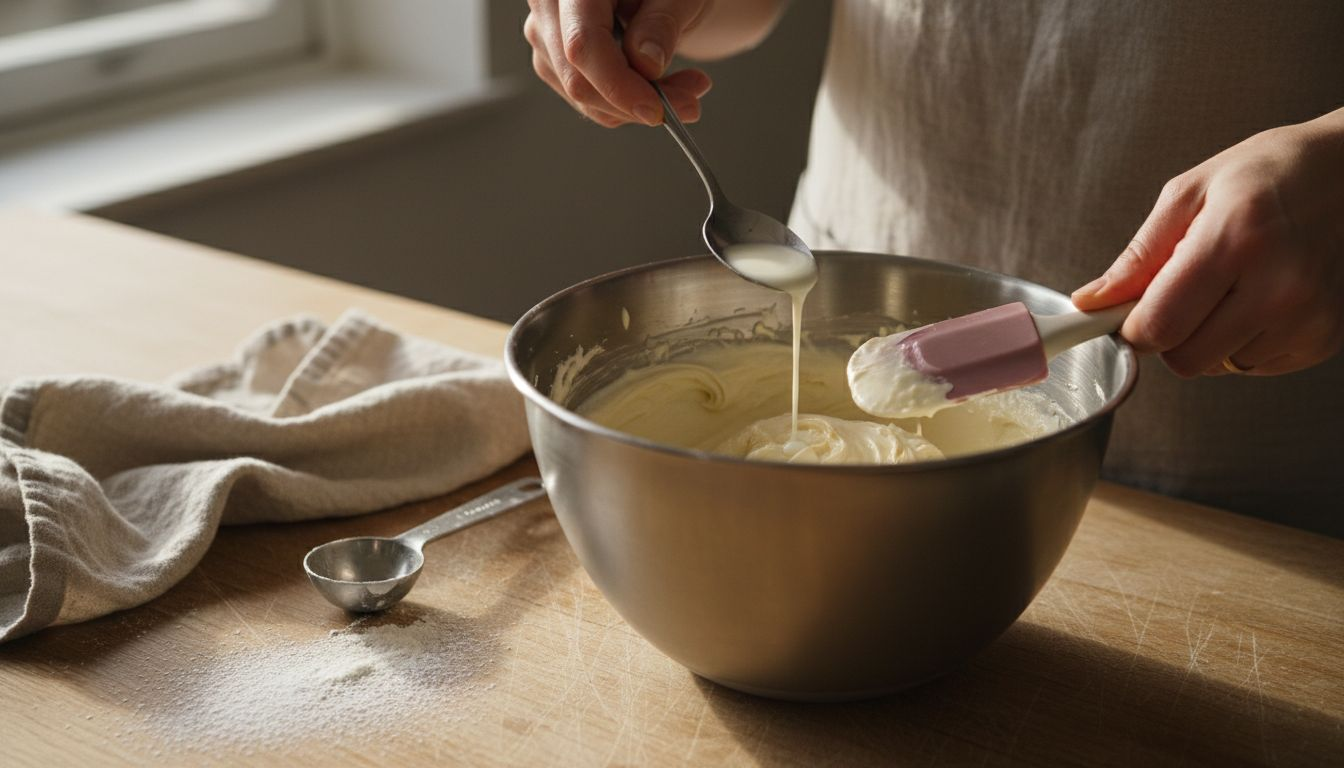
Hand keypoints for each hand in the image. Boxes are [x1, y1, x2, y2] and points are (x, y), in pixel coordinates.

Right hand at [524, 0, 714, 126]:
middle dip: (634, 102)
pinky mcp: (554, 60)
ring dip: (635, 106)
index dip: (618, 84)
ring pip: (582, 96)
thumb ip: (661, 22)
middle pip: (578, 78)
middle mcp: (548, 5)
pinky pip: (586, 100)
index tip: (656, 109)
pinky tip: (657, 87)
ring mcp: (546, 35)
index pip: (584, 42)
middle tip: (689, 103)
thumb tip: (647, 64)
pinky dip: (626, 105)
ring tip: (684, 86)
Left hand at [1072, 108, 1343, 376]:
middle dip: (1169, 335)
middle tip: (1182, 293)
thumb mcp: (1189, 194)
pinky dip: (1244, 341)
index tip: (1127, 313)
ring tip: (1231, 287)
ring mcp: (1308, 317)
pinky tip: (1259, 298)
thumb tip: (1091, 302)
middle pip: (1185, 360)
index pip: (1158, 327)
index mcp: (1234, 242)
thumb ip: (1138, 257)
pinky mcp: (1325, 338)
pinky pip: (1255, 366)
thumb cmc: (1266, 174)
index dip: (1131, 327)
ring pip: (1219, 366)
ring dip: (1209, 338)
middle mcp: (1279, 286)